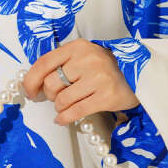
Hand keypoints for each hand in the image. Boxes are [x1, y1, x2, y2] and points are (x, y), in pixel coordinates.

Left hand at [20, 40, 139, 125]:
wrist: (139, 74)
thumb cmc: (105, 67)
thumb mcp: (83, 56)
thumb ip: (61, 64)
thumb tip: (33, 84)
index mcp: (77, 47)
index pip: (44, 63)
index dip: (31, 80)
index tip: (28, 92)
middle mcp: (87, 59)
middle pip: (51, 83)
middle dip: (48, 95)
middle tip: (55, 98)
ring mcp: (98, 78)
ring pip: (62, 100)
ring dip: (59, 107)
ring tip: (65, 106)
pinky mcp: (106, 96)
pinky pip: (75, 111)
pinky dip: (64, 118)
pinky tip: (62, 119)